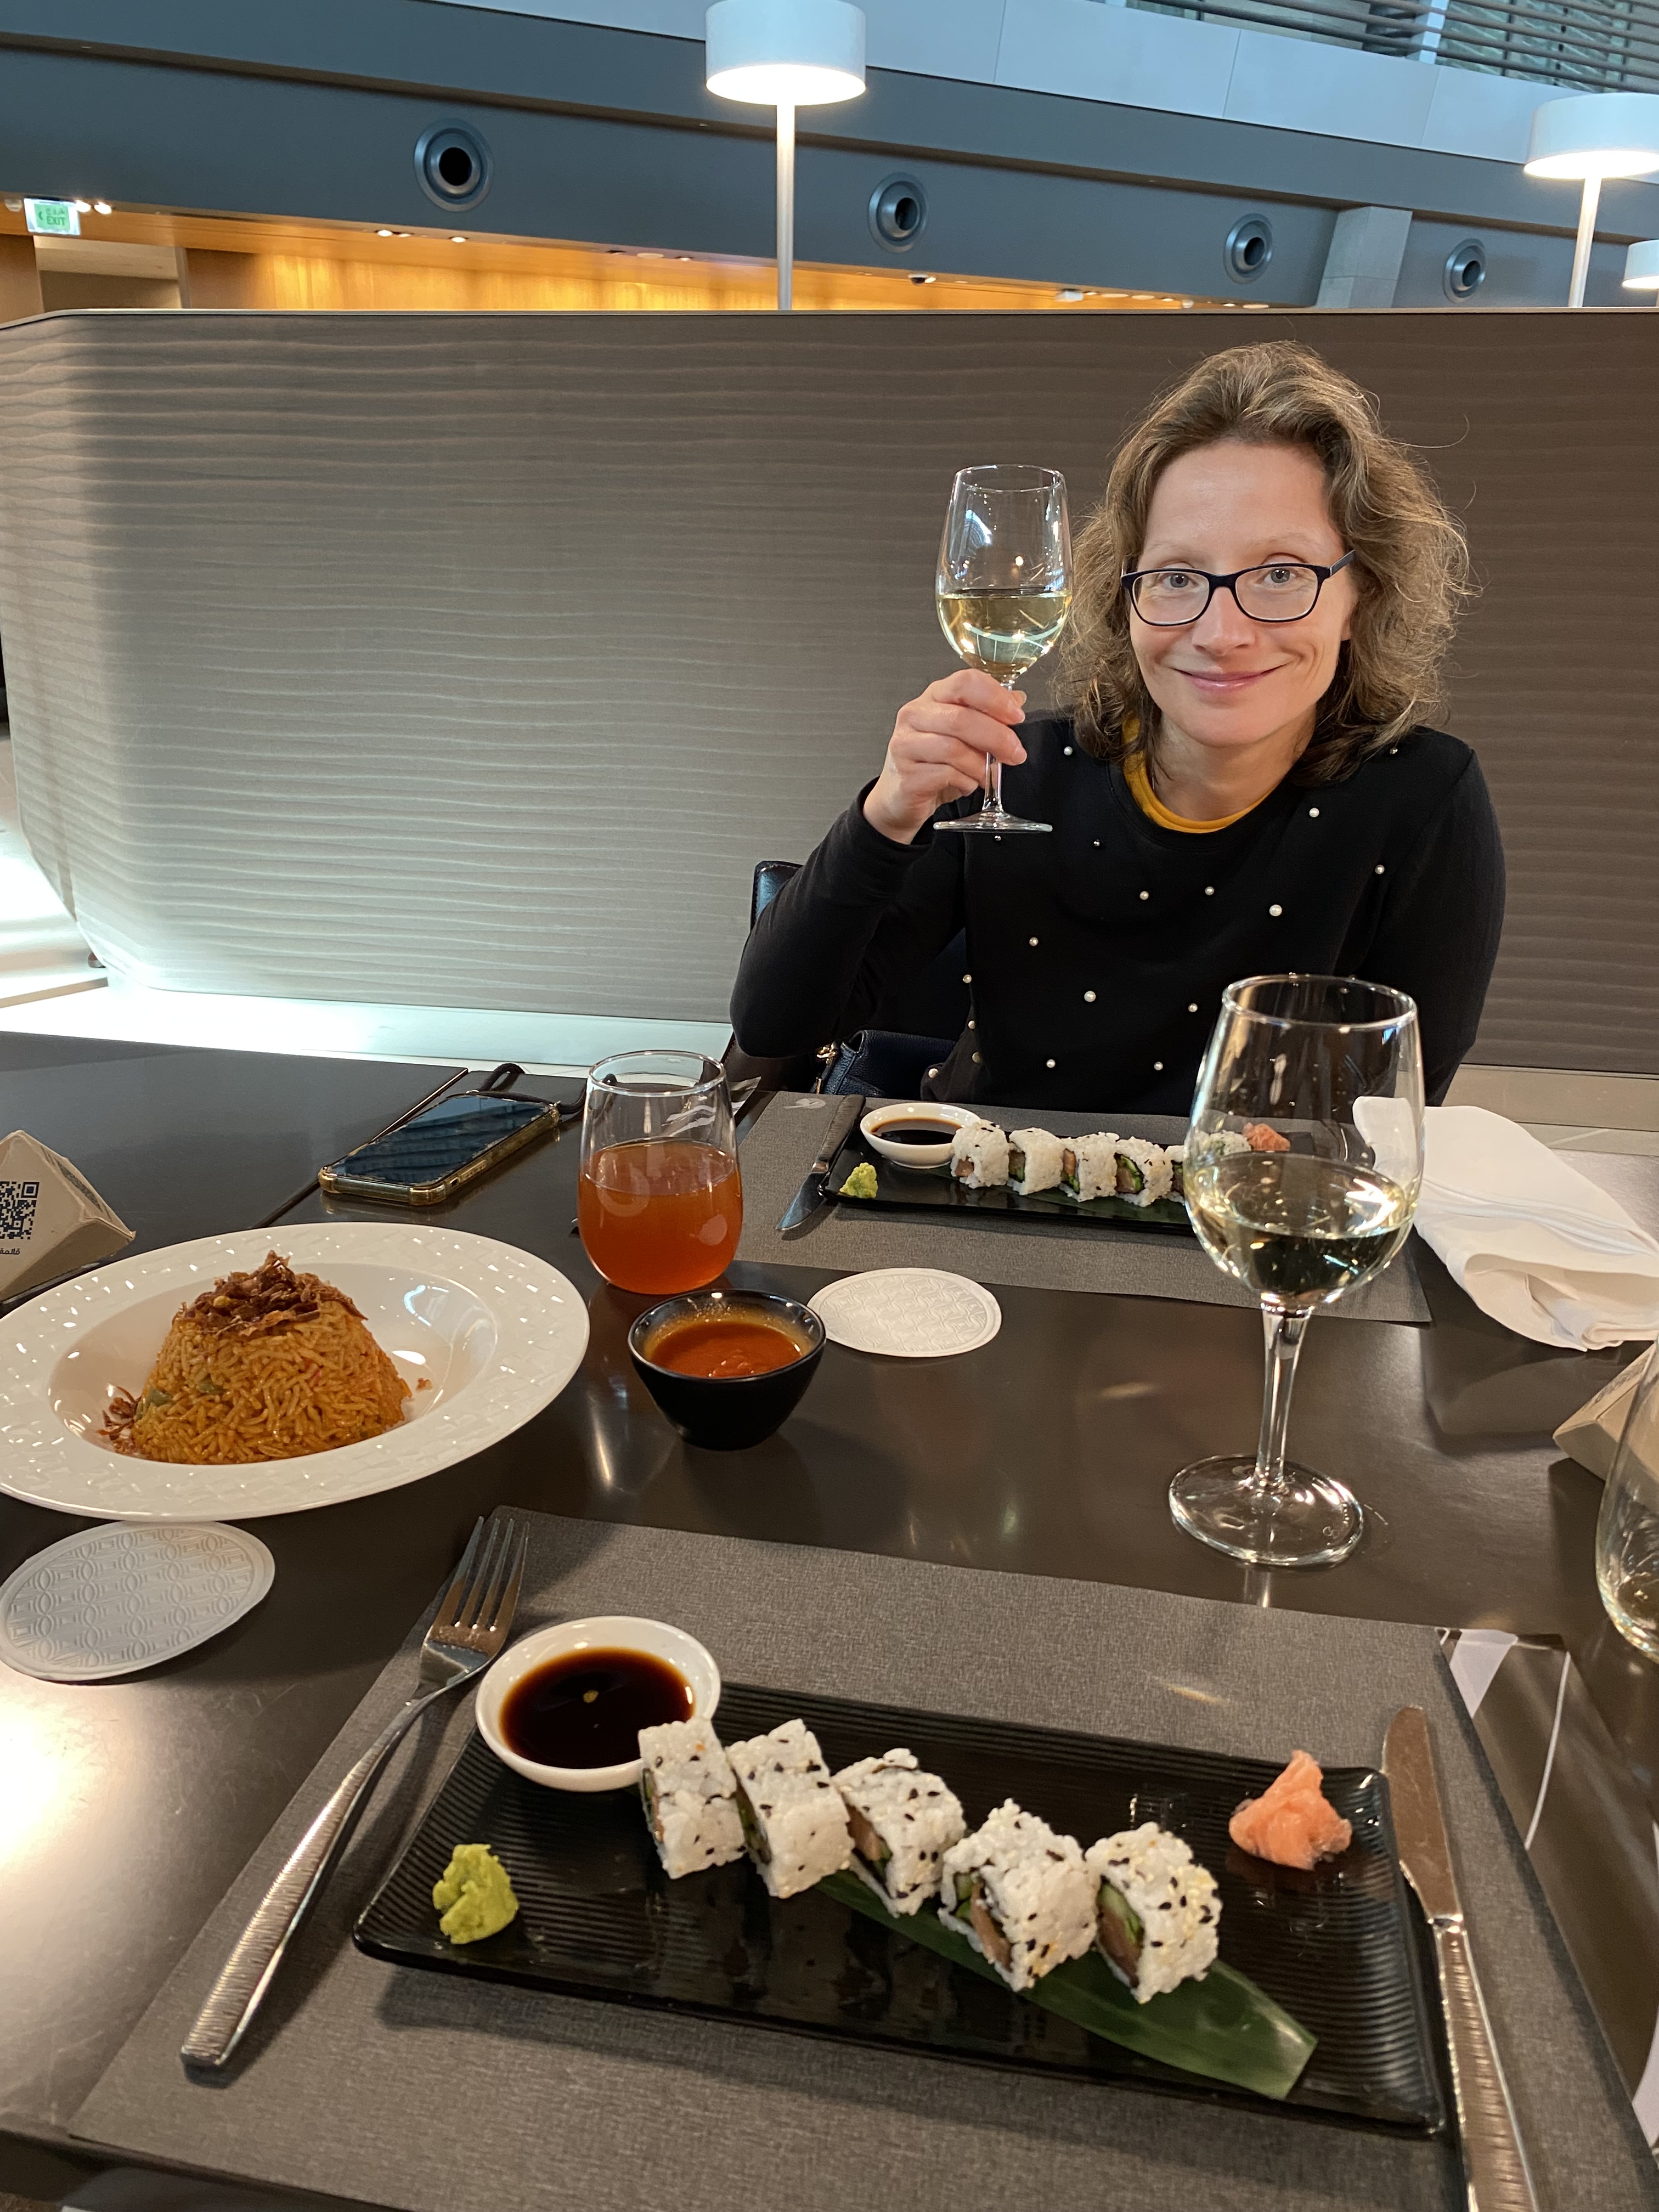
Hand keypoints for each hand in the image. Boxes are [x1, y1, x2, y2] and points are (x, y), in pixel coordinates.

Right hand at [862, 671, 1026, 845]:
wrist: (901, 795)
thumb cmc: (933, 761)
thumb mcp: (963, 734)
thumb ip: (988, 714)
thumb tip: (1017, 699)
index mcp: (933, 697)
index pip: (965, 682)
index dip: (995, 697)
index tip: (1017, 716)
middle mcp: (915, 715)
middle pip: (961, 718)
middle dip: (997, 737)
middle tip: (1015, 753)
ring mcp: (906, 745)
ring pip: (953, 749)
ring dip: (981, 765)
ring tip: (989, 774)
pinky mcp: (906, 775)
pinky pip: (946, 775)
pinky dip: (966, 782)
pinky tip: (967, 784)